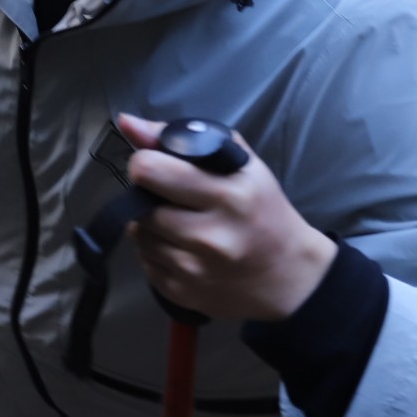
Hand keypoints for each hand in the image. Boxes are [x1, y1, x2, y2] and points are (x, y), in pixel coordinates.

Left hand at [119, 113, 336, 322]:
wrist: (289, 275)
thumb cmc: (263, 209)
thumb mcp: (239, 163)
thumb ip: (182, 138)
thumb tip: (127, 123)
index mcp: (226, 195)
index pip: (151, 171)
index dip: (146, 163)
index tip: (156, 166)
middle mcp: (209, 235)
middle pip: (140, 206)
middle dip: (148, 197)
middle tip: (169, 196)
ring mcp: (194, 270)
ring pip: (139, 236)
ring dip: (150, 225)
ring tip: (177, 221)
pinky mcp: (182, 294)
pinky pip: (145, 263)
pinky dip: (155, 252)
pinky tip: (181, 246)